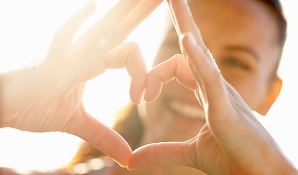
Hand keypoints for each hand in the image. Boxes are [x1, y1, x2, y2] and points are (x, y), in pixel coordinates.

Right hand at [1, 0, 161, 166]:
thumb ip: (104, 135)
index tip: (140, 98)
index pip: (128, 52)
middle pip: (120, 29)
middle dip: (141, 12)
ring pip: (102, 30)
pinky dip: (76, 24)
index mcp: (93, 64)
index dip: (141, 74)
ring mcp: (68, 56)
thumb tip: (127, 158)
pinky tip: (92, 5)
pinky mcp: (49, 63)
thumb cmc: (37, 107)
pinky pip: (64, 40)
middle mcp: (85, 55)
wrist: (6, 107)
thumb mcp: (77, 123)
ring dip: (124, 12)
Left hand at [128, 0, 297, 173]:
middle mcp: (214, 87)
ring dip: (186, 25)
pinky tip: (187, 39)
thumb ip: (162, 151)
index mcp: (207, 93)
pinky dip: (199, 60)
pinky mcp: (226, 109)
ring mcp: (221, 95)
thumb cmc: (233, 159)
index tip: (140, 96)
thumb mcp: (190, 152)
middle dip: (182, 20)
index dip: (154, 77)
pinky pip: (211, 78)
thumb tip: (133, 159)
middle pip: (195, 45)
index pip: (178, 67)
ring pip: (202, 53)